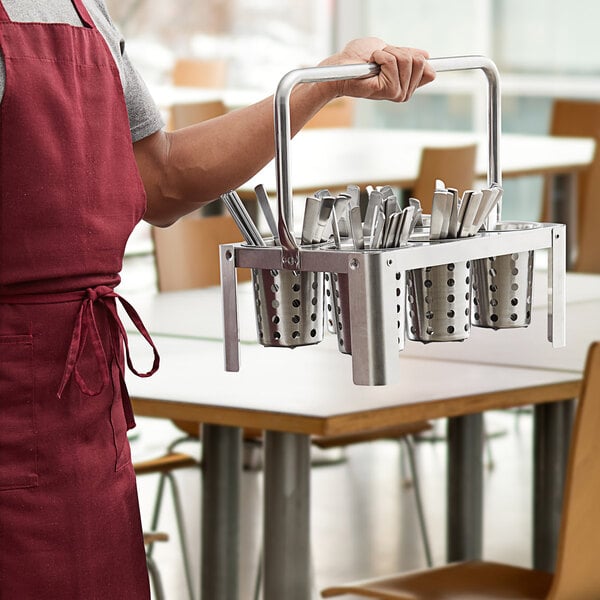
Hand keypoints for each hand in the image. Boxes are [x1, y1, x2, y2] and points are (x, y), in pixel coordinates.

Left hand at [319, 37, 435, 101]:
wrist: (342, 66)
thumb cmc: (359, 59)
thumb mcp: (389, 51)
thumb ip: (408, 54)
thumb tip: (426, 55)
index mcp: (407, 85)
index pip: (430, 71)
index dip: (418, 58)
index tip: (402, 57)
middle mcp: (404, 93)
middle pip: (420, 61)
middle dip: (398, 52)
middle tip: (381, 59)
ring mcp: (397, 93)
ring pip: (407, 60)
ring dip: (388, 54)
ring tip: (375, 62)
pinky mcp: (388, 91)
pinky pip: (392, 63)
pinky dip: (380, 57)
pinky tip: (371, 66)